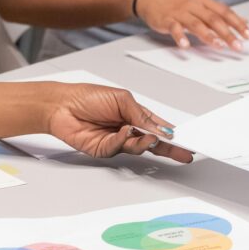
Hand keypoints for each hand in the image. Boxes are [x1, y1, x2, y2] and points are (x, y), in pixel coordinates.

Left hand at [47, 83, 192, 162]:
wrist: (62, 105)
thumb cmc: (88, 96)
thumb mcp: (121, 99)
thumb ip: (141, 115)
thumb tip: (159, 129)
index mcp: (133, 114)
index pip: (157, 126)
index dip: (171, 134)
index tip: (186, 140)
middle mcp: (127, 129)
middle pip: (153, 142)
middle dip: (169, 148)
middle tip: (184, 153)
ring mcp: (117, 140)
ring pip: (138, 147)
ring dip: (145, 142)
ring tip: (150, 137)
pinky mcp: (105, 149)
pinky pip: (120, 147)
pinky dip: (124, 140)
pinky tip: (125, 131)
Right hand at [134, 0, 248, 49]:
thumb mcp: (199, 2)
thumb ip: (220, 13)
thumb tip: (244, 21)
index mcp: (203, 1)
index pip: (224, 11)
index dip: (237, 23)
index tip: (248, 35)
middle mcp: (193, 5)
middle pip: (213, 19)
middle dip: (227, 33)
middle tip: (237, 46)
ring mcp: (179, 12)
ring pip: (196, 23)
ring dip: (208, 35)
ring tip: (218, 46)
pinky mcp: (166, 19)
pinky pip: (174, 28)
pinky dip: (180, 36)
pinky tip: (185, 45)